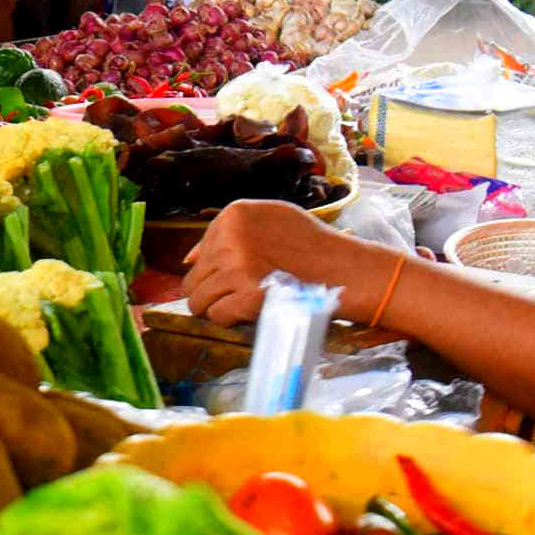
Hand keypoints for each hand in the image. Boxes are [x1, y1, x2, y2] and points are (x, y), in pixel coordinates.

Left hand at [181, 200, 371, 326]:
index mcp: (235, 214)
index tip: (243, 275)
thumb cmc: (312, 246)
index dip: (219, 271)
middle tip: (243, 295)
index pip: (200, 251)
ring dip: (220, 307)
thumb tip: (189, 258)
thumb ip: (231, 231)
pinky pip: (217, 315)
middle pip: (194, 277)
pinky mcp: (248, 294)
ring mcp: (238, 265)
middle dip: (214, 292)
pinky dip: (232, 320)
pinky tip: (254, 311)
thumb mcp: (272, 219)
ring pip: (198, 299)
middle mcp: (231, 236)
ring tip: (247, 303)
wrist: (346, 270)